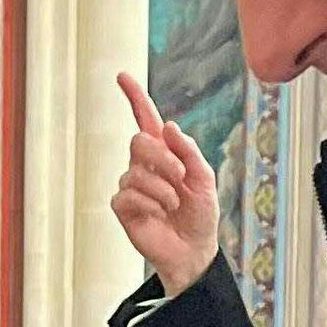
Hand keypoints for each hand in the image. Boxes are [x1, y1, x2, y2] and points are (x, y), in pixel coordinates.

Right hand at [113, 71, 219, 295]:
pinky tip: (160, 214)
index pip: (145, 119)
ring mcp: (131, 185)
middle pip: (139, 141)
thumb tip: (167, 126)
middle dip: (164, 159)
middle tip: (181, 178)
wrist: (194, 250)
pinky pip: (129, 195)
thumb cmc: (200, 214)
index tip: (122, 76)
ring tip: (174, 205)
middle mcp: (143, 165)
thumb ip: (188, 151)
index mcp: (164, 153)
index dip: (135, 97)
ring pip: (136, 171)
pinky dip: (151, 204)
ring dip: (163, 189)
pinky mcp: (123, 207)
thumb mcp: (204, 179)